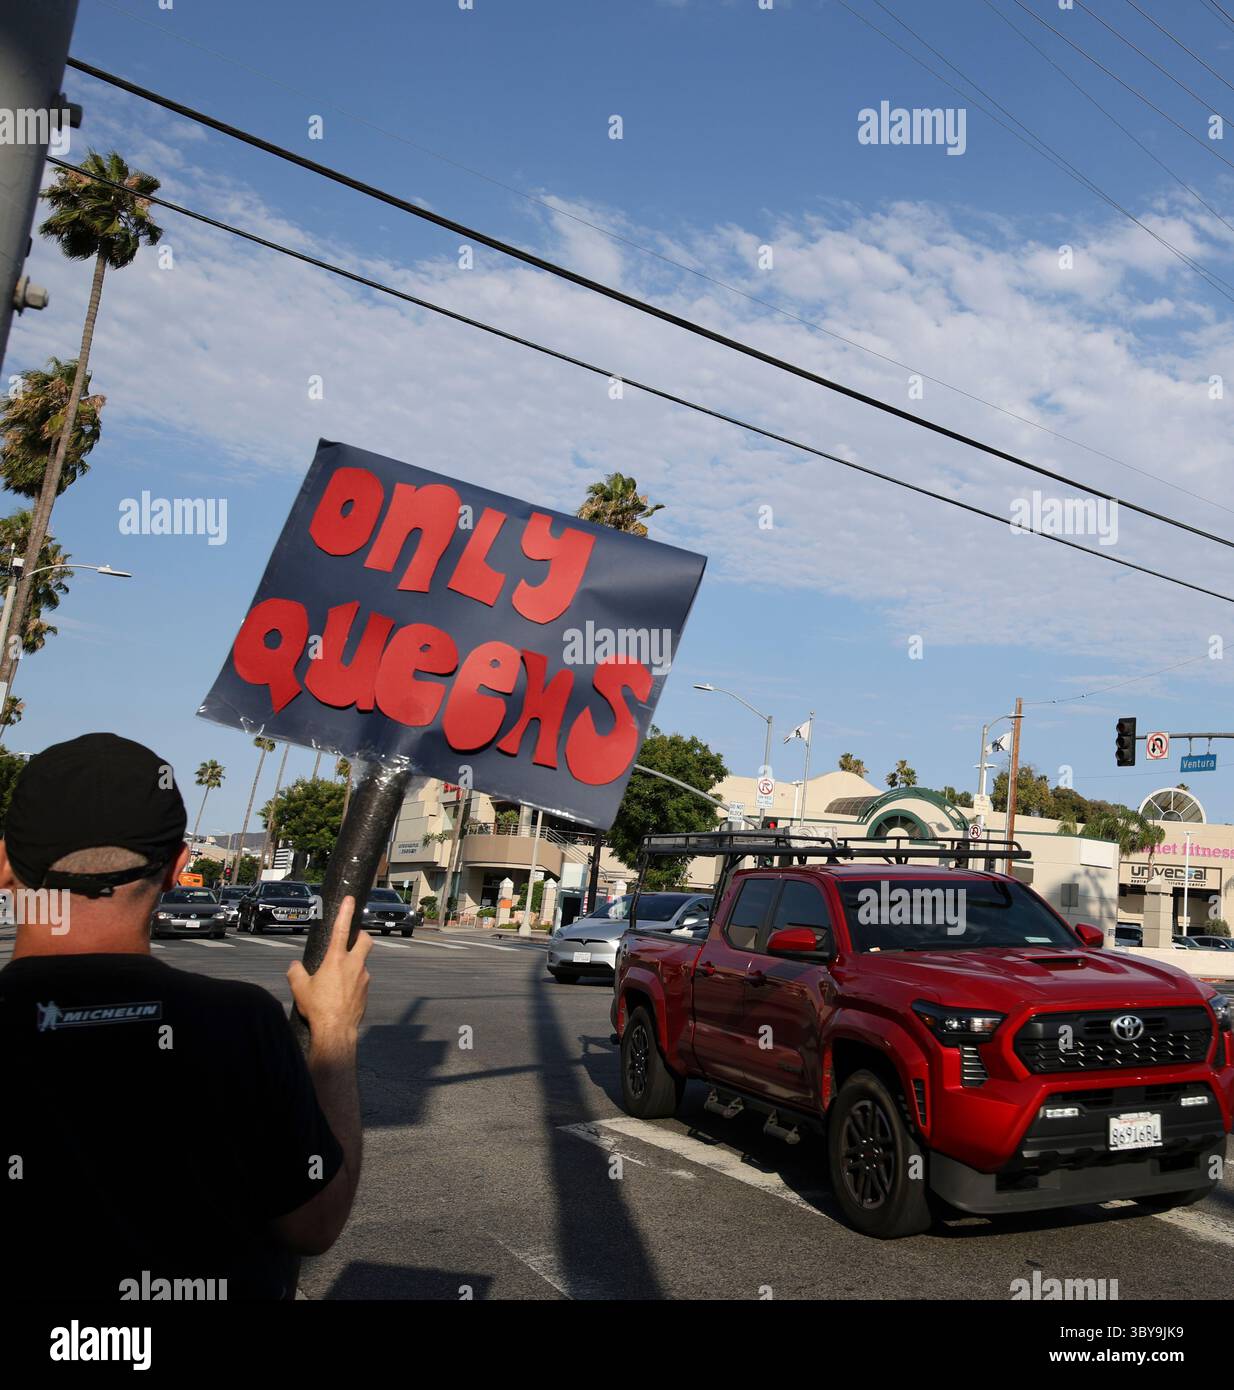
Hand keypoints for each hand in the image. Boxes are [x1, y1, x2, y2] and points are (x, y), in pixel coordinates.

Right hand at [287, 895, 371, 1047]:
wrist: (336, 1031)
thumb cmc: (318, 1008)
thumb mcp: (299, 988)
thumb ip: (295, 972)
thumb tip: (294, 966)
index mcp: (336, 959)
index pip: (341, 929)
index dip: (345, 911)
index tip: (350, 899)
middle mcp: (354, 965)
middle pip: (366, 940)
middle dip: (361, 935)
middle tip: (353, 938)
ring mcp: (363, 978)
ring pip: (362, 962)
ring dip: (353, 963)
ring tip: (336, 978)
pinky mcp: (367, 991)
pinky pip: (361, 979)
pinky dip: (353, 981)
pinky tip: (341, 993)